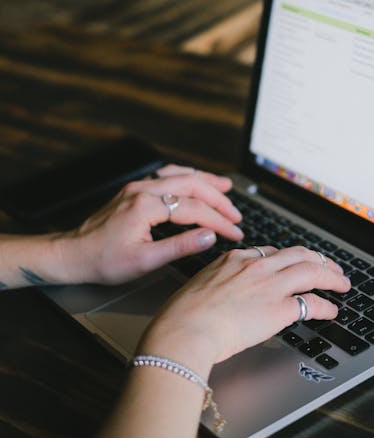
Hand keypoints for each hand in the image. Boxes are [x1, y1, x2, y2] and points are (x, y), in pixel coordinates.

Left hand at [60, 164, 242, 284]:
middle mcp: (142, 190)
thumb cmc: (105, 262)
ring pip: (180, 175)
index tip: (234, 233)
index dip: (219, 221)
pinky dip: (187, 177)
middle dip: (218, 199)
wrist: (74, 254)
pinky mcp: (134, 190)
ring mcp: (137, 187)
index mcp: (145, 207)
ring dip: (205, 182)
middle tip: (236, 214)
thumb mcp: (145, 261)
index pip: (194, 209)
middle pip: (191, 185)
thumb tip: (210, 236)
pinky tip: (196, 180)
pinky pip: (167, 176)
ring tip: (226, 187)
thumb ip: (181, 246)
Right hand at [139, 245, 350, 364]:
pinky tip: (331, 310)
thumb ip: (216, 285)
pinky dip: (326, 305)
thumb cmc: (182, 316)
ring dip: (332, 276)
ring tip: (341, 282)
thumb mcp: (198, 287)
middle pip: (298, 254)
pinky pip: (312, 302)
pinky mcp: (279, 308)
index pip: (269, 252)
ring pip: (312, 270)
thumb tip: (218, 297)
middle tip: (330, 266)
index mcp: (233, 259)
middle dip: (318, 258)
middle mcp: (255, 266)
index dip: (287, 258)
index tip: (294, 263)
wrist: (186, 329)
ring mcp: (270, 285)